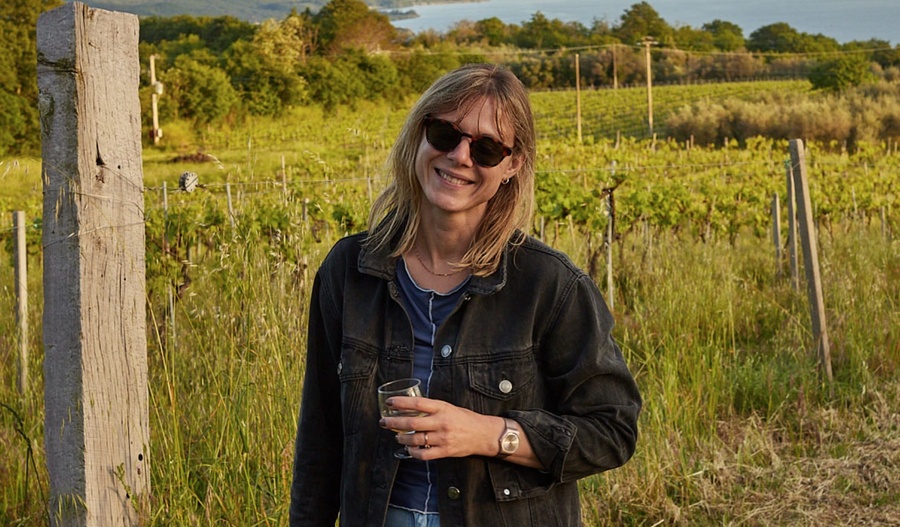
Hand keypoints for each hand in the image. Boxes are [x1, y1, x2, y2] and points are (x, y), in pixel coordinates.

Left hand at [379, 396, 499, 460]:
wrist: (484, 434)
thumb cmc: (466, 419)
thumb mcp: (449, 407)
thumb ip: (432, 409)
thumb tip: (411, 408)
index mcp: (442, 408)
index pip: (418, 403)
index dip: (401, 403)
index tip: (389, 402)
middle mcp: (442, 422)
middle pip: (412, 423)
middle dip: (394, 423)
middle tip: (384, 422)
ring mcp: (443, 438)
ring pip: (416, 440)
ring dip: (402, 438)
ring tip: (396, 436)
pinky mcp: (445, 451)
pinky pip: (424, 454)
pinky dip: (413, 452)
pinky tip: (409, 449)